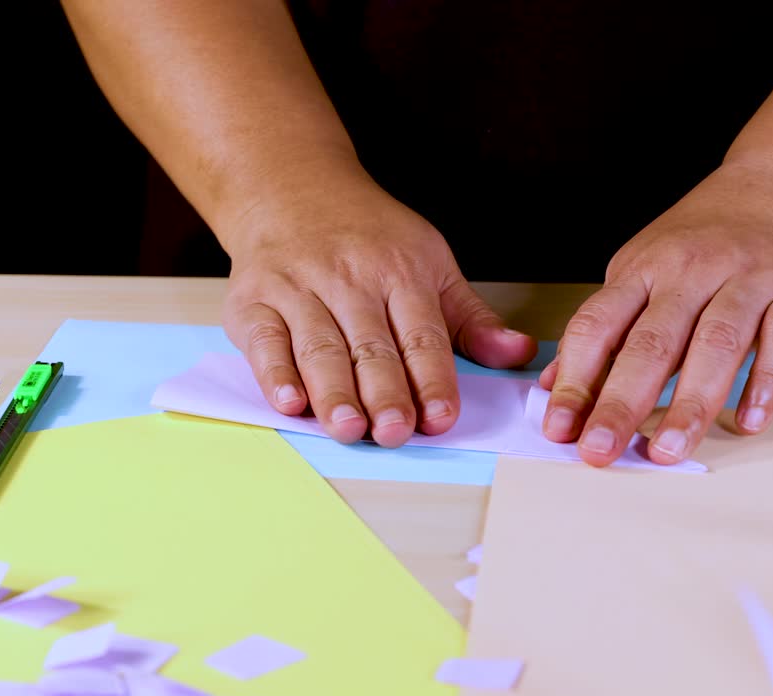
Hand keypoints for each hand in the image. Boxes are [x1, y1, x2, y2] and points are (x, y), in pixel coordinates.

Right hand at [220, 160, 537, 447]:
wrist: (291, 186)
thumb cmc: (369, 235)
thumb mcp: (430, 262)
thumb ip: (469, 318)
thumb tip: (519, 353)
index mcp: (401, 272)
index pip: (422, 334)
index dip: (432, 378)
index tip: (441, 418)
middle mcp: (349, 280)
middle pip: (370, 345)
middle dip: (384, 392)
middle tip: (396, 432)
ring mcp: (298, 289)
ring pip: (319, 348)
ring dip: (334, 392)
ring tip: (350, 429)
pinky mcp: (253, 300)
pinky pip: (265, 341)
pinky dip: (274, 373)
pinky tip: (289, 403)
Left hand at [539, 163, 772, 465]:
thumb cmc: (703, 242)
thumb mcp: (640, 270)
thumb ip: (604, 330)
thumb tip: (554, 385)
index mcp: (643, 268)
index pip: (598, 325)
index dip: (575, 379)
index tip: (558, 427)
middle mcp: (693, 270)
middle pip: (652, 343)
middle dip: (621, 403)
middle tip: (600, 451)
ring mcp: (749, 279)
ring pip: (717, 345)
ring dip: (690, 404)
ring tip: (668, 451)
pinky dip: (767, 383)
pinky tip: (748, 421)